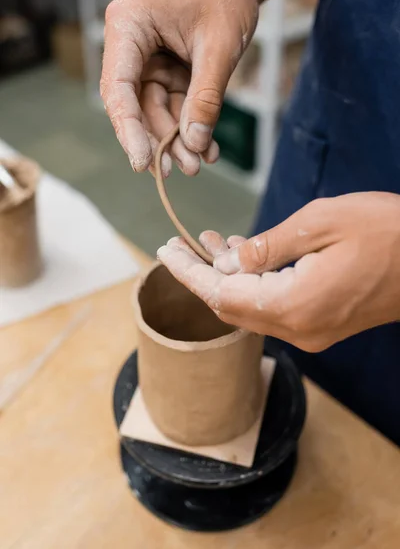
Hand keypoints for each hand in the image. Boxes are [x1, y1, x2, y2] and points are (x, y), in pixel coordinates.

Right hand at [100, 0, 262, 176]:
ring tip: (198, 164)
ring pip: (154, 113)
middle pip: (134, 107)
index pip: (119, 88)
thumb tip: (194, 143)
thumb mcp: (219, 47)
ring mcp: (146, 62)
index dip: (129, 129)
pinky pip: (172, 108)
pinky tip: (206, 148)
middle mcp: (130, 47)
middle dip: (159, 140)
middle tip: (184, 169)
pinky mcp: (164, 73)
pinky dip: (189, 128)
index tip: (142, 162)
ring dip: (176, 141)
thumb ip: (206, 96)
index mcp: (128, 27)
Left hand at [157, 192, 399, 351]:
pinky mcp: (323, 325)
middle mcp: (299, 329)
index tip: (165, 252)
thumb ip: (267, 247)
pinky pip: (273, 309)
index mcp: (294, 304)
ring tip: (208, 243)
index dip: (188, 272)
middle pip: (230, 307)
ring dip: (226, 279)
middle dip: (201, 276)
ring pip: (250, 309)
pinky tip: (244, 258)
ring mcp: (312, 332)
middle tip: (179, 246)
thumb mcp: (321, 223)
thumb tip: (229, 264)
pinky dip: (251, 286)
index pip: (221, 294)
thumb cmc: (386, 230)